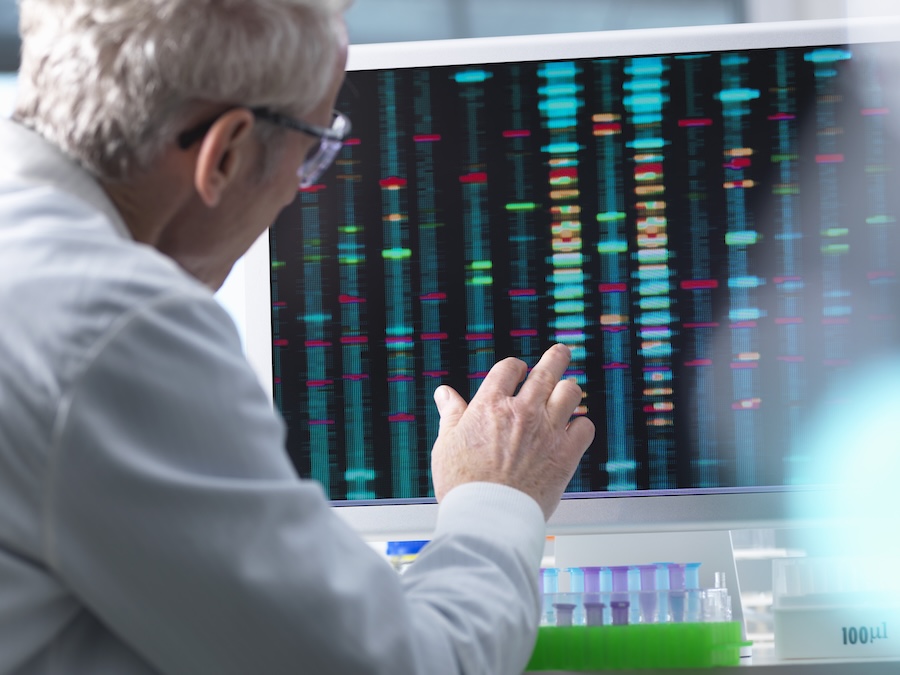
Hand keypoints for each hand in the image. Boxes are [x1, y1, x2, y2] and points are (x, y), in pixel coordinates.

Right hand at [430, 344, 594, 519]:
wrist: (488, 516)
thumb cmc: (462, 484)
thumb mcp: (446, 444)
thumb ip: (451, 414)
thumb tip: (444, 394)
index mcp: (490, 405)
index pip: (509, 368)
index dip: (515, 367)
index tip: (518, 370)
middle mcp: (522, 411)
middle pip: (547, 370)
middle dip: (557, 357)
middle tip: (561, 352)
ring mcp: (547, 431)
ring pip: (570, 392)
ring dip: (569, 388)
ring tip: (569, 388)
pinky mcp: (565, 454)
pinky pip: (585, 427)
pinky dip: (581, 425)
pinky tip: (576, 428)